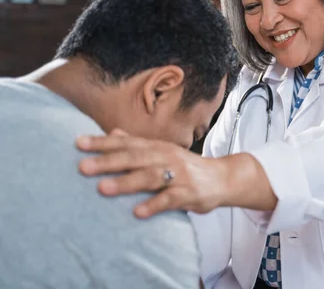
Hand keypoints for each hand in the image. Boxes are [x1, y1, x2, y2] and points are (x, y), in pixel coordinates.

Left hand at [77, 129, 227, 217]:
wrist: (224, 178)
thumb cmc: (188, 166)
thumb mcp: (165, 151)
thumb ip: (139, 144)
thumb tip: (113, 132)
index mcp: (159, 147)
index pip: (128, 142)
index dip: (103, 142)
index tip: (78, 143)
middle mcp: (167, 157)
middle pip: (135, 157)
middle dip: (108, 161)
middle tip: (82, 166)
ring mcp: (179, 175)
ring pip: (150, 177)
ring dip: (126, 182)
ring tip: (103, 189)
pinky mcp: (189, 194)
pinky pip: (170, 200)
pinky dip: (154, 205)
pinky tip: (137, 212)